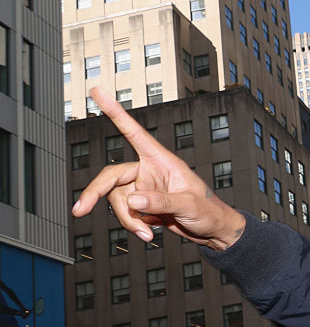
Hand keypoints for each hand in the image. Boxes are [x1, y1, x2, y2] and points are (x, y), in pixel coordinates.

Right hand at [71, 87, 246, 250]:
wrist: (213, 231)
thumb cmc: (209, 212)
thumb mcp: (189, 205)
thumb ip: (161, 201)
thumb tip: (132, 200)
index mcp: (162, 161)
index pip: (135, 133)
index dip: (116, 113)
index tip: (98, 91)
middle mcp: (149, 172)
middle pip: (111, 177)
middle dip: (95, 194)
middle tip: (80, 210)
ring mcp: (143, 189)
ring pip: (117, 200)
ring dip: (127, 219)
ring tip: (147, 234)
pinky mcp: (142, 206)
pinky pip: (126, 213)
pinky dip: (133, 225)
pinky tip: (149, 235)